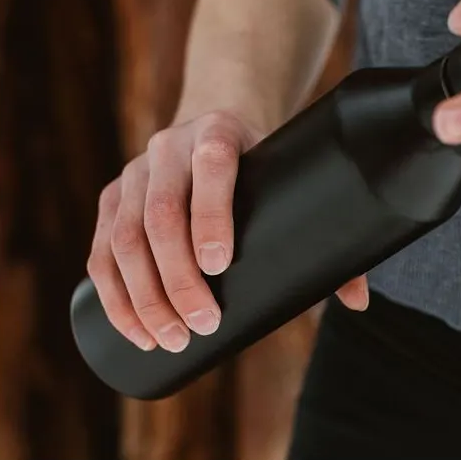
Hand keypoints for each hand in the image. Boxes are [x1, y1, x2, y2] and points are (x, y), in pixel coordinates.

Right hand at [87, 110, 368, 352]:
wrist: (215, 119)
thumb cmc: (264, 164)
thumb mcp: (290, 179)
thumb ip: (327, 234)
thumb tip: (358, 301)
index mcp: (218, 131)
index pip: (212, 165)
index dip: (211, 215)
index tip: (220, 266)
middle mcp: (168, 148)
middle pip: (161, 214)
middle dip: (176, 277)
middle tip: (202, 325)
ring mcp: (134, 173)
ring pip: (125, 237)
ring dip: (143, 296)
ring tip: (169, 340)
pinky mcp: (112, 200)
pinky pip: (102, 251)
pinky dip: (115, 297)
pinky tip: (135, 329)